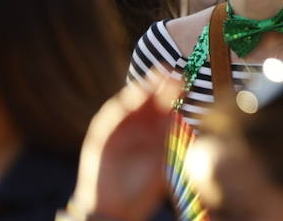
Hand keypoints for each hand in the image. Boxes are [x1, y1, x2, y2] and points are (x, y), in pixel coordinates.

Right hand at [67, 78, 176, 220]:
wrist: (117, 210)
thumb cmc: (144, 188)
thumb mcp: (164, 161)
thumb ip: (170, 139)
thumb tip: (182, 116)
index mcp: (155, 129)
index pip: (164, 104)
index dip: (172, 91)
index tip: (184, 81)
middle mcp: (136, 126)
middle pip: (145, 100)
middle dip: (156, 85)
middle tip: (168, 75)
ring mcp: (117, 132)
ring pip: (124, 107)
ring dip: (134, 95)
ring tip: (146, 86)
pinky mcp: (98, 142)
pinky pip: (104, 123)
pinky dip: (113, 114)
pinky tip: (123, 104)